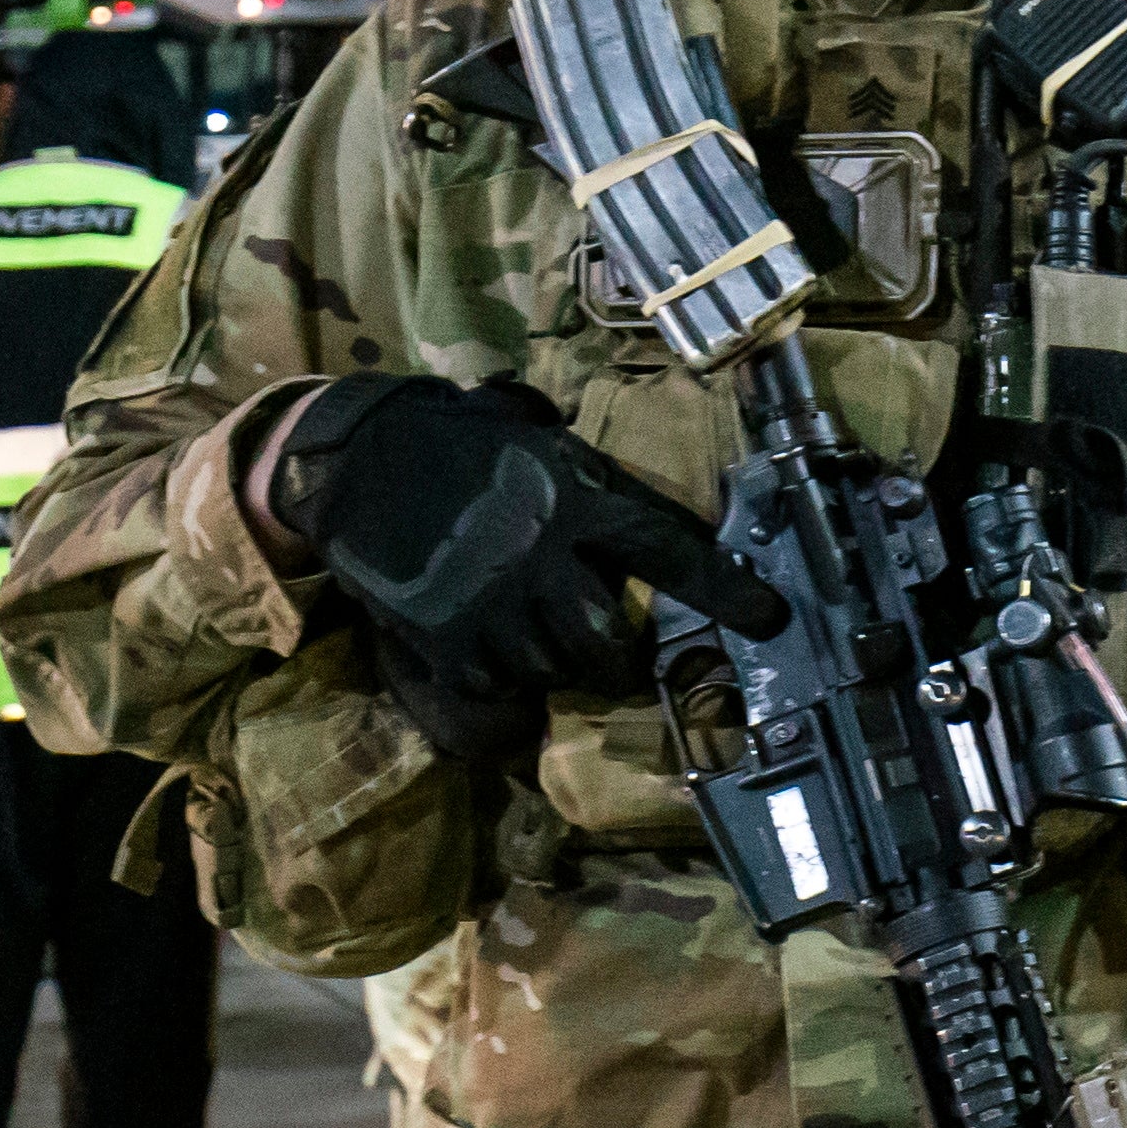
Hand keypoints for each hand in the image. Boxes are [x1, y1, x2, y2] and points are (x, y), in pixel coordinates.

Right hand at [268, 376, 776, 766]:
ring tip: (534, 639)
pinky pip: (494, 693)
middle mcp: (542, 558)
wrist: (355, 461)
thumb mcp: (529, 434)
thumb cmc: (452, 438)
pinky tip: (491, 663)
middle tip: (615, 656)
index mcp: (575, 499)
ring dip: (554, 667)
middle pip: (609, 644)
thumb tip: (623, 493)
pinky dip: (501, 691)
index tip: (771, 618)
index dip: (725, 589)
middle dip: (620, 661)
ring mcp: (491, 605)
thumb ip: (579, 468)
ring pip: (552, 670)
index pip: (670, 550)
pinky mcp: (444, 640)